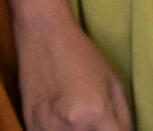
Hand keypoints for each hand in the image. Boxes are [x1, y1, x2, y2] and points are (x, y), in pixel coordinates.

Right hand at [17, 18, 131, 130]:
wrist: (42, 32)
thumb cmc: (81, 54)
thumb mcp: (113, 84)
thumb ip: (123, 120)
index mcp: (97, 113)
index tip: (111, 127)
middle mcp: (72, 126)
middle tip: (95, 120)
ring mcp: (47, 129)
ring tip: (78, 118)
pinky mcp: (30, 126)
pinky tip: (62, 121)